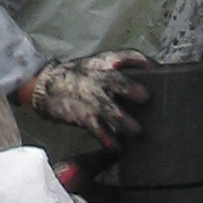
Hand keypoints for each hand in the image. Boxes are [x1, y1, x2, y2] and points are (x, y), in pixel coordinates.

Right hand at [23, 52, 149, 144]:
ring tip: (137, 132)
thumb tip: (152, 79)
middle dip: (130, 88)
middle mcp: (97, 77)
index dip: (142, 62)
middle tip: (145, 98)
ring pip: (106, 108)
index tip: (156, 69)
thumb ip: (119, 71)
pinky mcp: (81, 115)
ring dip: (122, 120)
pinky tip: (118, 147)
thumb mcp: (97, 65)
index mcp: (104, 62)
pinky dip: (107, 138)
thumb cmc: (78, 76)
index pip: (126, 56)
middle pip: (115, 80)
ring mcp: (88, 97)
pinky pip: (95, 128)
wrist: (46, 85)